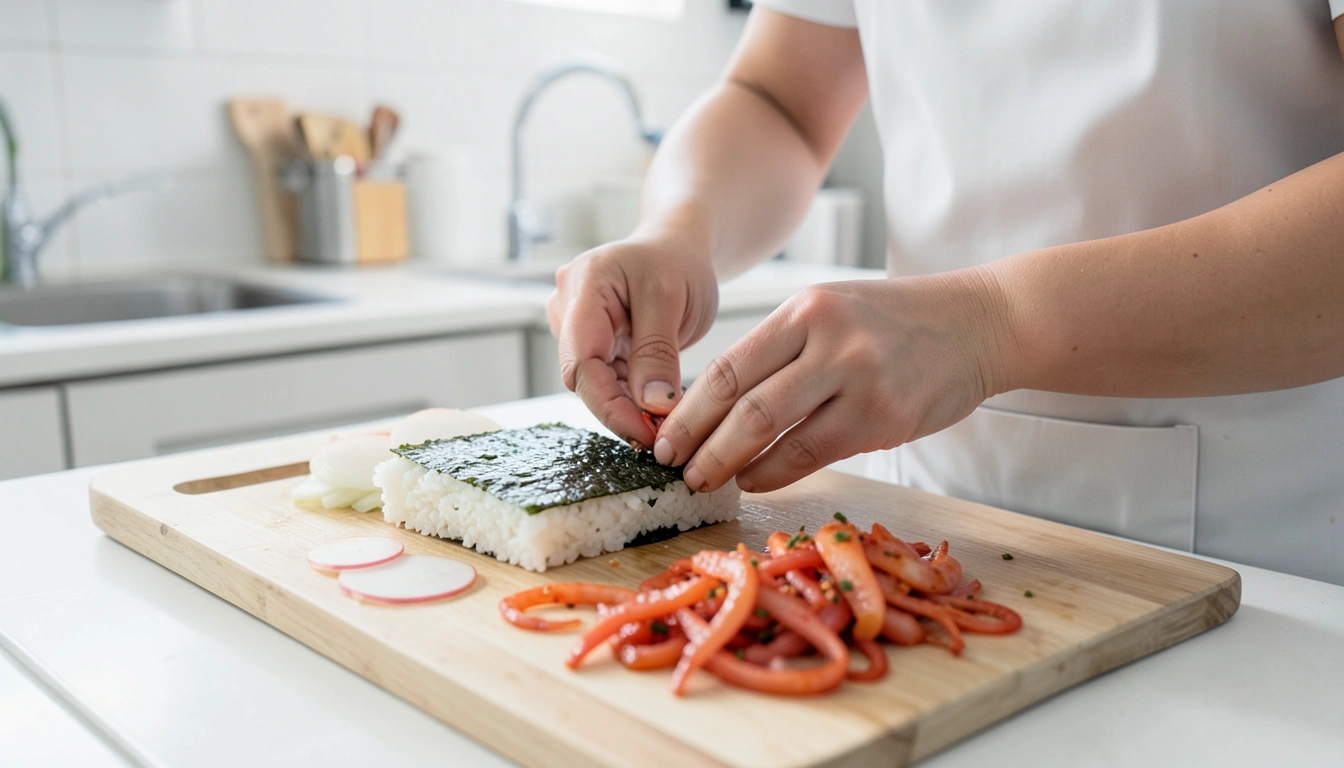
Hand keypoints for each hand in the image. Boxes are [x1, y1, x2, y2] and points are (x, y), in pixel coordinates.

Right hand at [548, 235, 719, 447]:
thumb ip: (657, 352)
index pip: (582, 359)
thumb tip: (651, 406)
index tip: (644, 435)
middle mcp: (569, 306)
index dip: (609, 405)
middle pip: (582, 376)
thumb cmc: (676, 262)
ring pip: (594, 383)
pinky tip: (655, 410)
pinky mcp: (593, 344)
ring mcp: (577, 327)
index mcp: (586, 284)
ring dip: (626, 407)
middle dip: (619, 410)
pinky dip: (630, 399)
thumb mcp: (672, 299)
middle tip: (660, 437)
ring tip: (663, 424)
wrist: (677, 250)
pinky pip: (606, 380)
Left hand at [652, 271, 1011, 492]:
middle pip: (742, 403)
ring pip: (772, 431)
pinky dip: (775, 472)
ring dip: (730, 464)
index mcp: (806, 308)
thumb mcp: (834, 311)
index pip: (728, 366)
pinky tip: (755, 480)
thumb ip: (782, 348)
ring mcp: (859, 379)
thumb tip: (714, 404)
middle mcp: (829, 340)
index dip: (688, 409)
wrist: (980, 323)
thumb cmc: (897, 323)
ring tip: (708, 480)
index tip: (663, 436)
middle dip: (698, 443)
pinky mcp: (885, 418)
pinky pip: (813, 454)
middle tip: (674, 468)